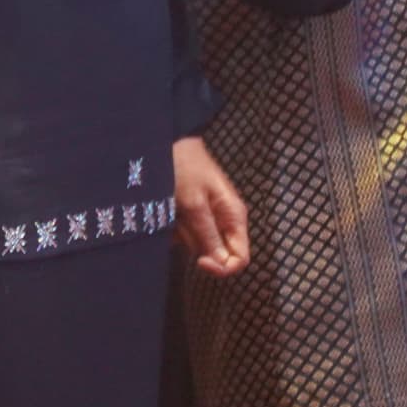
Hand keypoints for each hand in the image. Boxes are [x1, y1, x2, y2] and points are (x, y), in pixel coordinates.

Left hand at [172, 136, 250, 278]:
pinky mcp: (193, 213)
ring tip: (171, 212)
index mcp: (234, 216)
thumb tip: (221, 264)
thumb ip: (207, 234)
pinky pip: (186, 233)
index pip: (240, 258)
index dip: (222, 267)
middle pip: (216, 252)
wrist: (167, 139)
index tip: (199, 262)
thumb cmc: (183, 166)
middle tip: (179, 224)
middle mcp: (225, 220)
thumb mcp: (193, 202)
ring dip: (182, 236)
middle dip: (196, 245)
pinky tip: (165, 211)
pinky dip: (174, 228)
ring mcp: (209, 217)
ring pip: (198, 243)